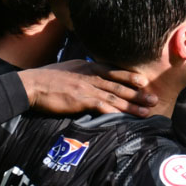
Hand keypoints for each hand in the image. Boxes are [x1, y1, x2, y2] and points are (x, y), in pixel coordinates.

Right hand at [21, 60, 157, 116]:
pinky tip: (124, 118)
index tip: (144, 81)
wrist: (31, 85)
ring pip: (114, 97)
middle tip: (154, 99)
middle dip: (138, 93)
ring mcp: (86, 88)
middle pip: (119, 85)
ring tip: (146, 112)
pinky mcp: (80, 100)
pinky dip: (114, 112)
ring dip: (132, 105)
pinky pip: (101, 106)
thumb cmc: (46, 78)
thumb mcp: (68, 68)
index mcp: (88, 67)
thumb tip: (90, 75)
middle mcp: (90, 76)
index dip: (130, 76)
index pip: (113, 71)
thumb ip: (82, 72)